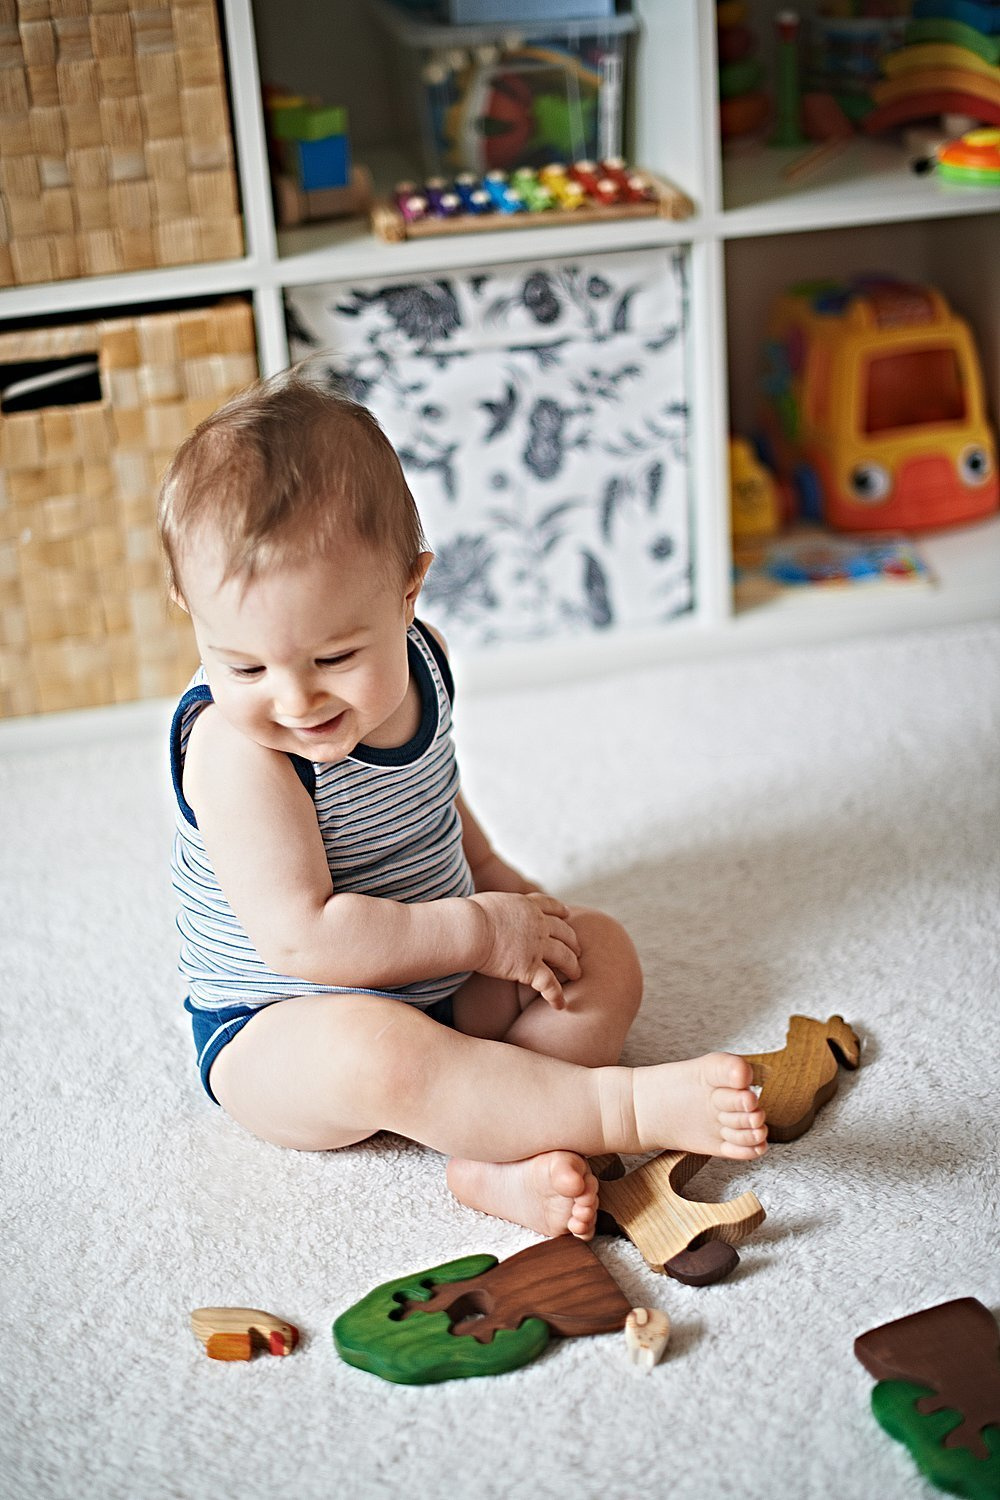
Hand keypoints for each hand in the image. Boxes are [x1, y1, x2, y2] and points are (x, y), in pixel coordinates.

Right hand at [469, 891, 580, 1008]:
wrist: (470, 929)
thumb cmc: (468, 915)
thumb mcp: (488, 901)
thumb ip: (496, 907)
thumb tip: (484, 910)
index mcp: (527, 905)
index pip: (551, 906)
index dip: (561, 912)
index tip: (568, 916)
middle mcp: (539, 924)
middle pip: (564, 932)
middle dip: (573, 941)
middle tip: (578, 950)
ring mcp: (538, 946)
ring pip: (565, 957)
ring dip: (572, 966)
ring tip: (577, 974)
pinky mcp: (531, 968)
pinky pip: (550, 984)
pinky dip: (556, 996)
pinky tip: (560, 1005)